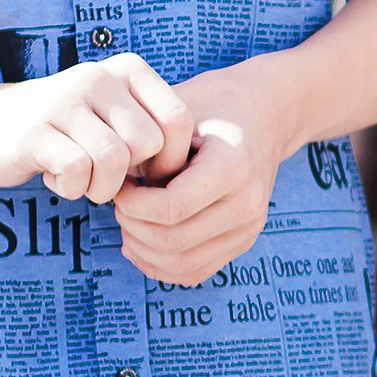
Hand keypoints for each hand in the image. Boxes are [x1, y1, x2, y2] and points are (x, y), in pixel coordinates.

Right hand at [0, 53, 190, 201]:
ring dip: (102, 187)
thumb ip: (154, 131)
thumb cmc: (70, 129)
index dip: (171, 160)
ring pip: (114, 162)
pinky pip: (76, 173)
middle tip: (107, 176)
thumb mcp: (117, 117)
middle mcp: (98, 76)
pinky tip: (56, 177)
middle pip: (149, 145)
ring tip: (83, 179)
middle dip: (134, 176)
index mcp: (128, 69)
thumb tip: (192, 175)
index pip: (179, 120)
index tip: (147, 173)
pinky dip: (71, 189)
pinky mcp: (34, 132)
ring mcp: (64, 101)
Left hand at [110, 57, 291, 286]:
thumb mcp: (179, 109)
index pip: (171, 208)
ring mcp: (250, 227)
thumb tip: (112, 182)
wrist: (265, 114)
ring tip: (129, 222)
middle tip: (119, 204)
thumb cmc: (216, 104)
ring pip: (183, 264)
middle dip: (133, 227)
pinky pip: (196, 271)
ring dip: (144, 250)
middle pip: (174, 241)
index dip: (133, 204)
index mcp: (234, 166)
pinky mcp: (244, 241)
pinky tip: (141, 243)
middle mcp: (248, 203)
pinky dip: (161, 266)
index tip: (120, 185)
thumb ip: (148, 148)